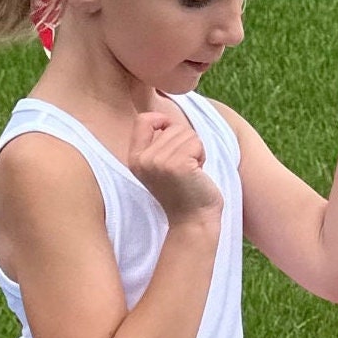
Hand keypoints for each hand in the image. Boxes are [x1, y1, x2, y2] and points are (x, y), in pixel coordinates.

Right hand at [128, 111, 222, 225]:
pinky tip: (198, 173)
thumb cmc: (182, 191)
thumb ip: (156, 143)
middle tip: (184, 168)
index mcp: (134, 159)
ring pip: (186, 133)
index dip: (162, 121)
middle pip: (172, 126)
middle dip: (185, 143)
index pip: (143, 120)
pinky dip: (202, 155)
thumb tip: (163, 117)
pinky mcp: (178, 165)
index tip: (173, 139)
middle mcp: (143, 160)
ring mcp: (159, 163)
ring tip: (190, 172)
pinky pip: (196, 143)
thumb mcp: (159, 165)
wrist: (193, 221)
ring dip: (195, 150)